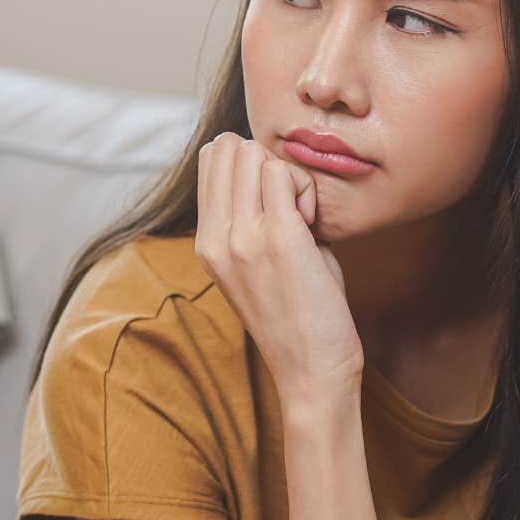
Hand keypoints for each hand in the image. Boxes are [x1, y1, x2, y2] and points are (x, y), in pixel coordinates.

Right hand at [194, 133, 362, 399]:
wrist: (310, 372)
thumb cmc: (297, 317)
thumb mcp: (255, 265)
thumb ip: (253, 217)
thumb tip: (269, 167)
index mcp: (206, 242)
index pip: (212, 159)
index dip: (251, 166)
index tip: (275, 205)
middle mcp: (215, 237)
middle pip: (231, 148)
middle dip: (267, 164)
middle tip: (291, 209)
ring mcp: (242, 237)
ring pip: (257, 154)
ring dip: (289, 176)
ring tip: (303, 221)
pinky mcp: (277, 238)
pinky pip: (285, 174)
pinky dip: (306, 189)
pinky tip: (314, 227)